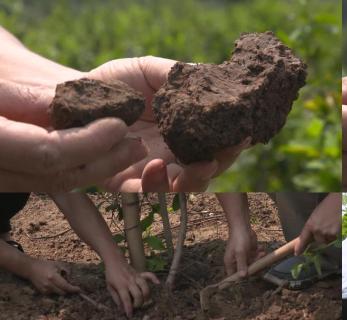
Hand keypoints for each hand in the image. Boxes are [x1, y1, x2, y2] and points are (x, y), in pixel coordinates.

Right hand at [0, 115, 145, 191]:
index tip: (119, 126)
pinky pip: (47, 180)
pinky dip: (79, 168)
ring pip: (56, 183)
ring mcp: (1, 181)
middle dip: (104, 161)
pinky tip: (105, 153)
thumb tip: (73, 105)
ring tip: (131, 149)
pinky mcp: (9, 181)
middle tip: (137, 143)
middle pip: (58, 175)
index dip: (89, 142)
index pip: (48, 153)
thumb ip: (26, 99)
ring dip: (99, 168)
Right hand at [25, 259, 80, 294]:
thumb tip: (72, 279)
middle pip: (63, 292)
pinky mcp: (42, 292)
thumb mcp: (58, 265)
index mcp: (53, 277)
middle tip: (72, 285)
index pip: (66, 286)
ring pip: (58, 293)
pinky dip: (56, 290)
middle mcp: (48, 285)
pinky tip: (54, 284)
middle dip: (69, 290)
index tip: (79, 289)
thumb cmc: (45, 265)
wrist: (30, 269)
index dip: (73, 289)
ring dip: (62, 290)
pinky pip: (53, 293)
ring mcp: (44, 289)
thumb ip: (67, 271)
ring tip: (61, 282)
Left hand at [88, 57, 251, 191]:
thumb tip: (213, 79)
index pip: (220, 140)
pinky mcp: (128, 182)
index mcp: (187, 128)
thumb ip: (178, 76)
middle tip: (219, 156)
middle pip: (211, 167)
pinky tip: (155, 168)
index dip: (236, 141)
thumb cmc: (114, 83)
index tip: (244, 134)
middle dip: (220, 164)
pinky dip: (157, 185)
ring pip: (186, 185)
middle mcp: (176, 152)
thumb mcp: (149, 71)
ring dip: (194, 179)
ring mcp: (155, 169)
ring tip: (193, 167)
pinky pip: (149, 191)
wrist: (73, 99)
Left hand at [104, 257, 158, 316]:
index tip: (130, 315)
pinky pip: (149, 275)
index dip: (128, 308)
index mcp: (121, 286)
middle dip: (138, 304)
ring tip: (144, 300)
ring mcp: (136, 277)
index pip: (126, 299)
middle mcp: (130, 281)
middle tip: (135, 307)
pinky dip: (154, 278)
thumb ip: (116, 298)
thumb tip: (122, 308)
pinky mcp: (140, 273)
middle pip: (138, 295)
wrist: (114, 261)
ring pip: (145, 287)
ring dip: (146, 296)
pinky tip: (158, 283)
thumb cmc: (111, 275)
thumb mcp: (109, 287)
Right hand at [224, 227, 264, 277]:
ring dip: (258, 259)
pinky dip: (260, 253)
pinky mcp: (250, 252)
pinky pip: (256, 257)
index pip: (234, 276)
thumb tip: (242, 276)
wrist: (243, 226)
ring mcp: (244, 257)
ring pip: (253, 264)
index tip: (250, 276)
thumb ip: (242, 264)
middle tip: (259, 260)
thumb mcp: (240, 252)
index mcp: (230, 263)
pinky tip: (261, 248)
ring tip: (262, 253)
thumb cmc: (239, 239)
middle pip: (246, 271)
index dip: (241, 278)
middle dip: (254, 266)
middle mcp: (236, 261)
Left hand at [295, 193, 341, 254]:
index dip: (300, 247)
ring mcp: (325, 233)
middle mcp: (316, 230)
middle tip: (328, 225)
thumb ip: (313, 225)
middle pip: (319, 240)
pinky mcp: (334, 234)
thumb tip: (312, 235)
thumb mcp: (317, 215)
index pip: (303, 238)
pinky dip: (337, 233)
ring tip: (334, 223)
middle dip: (323, 236)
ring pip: (328, 240)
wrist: (339, 200)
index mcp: (310, 224)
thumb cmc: (329, 205)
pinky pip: (335, 238)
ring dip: (330, 235)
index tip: (297, 253)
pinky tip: (338, 224)